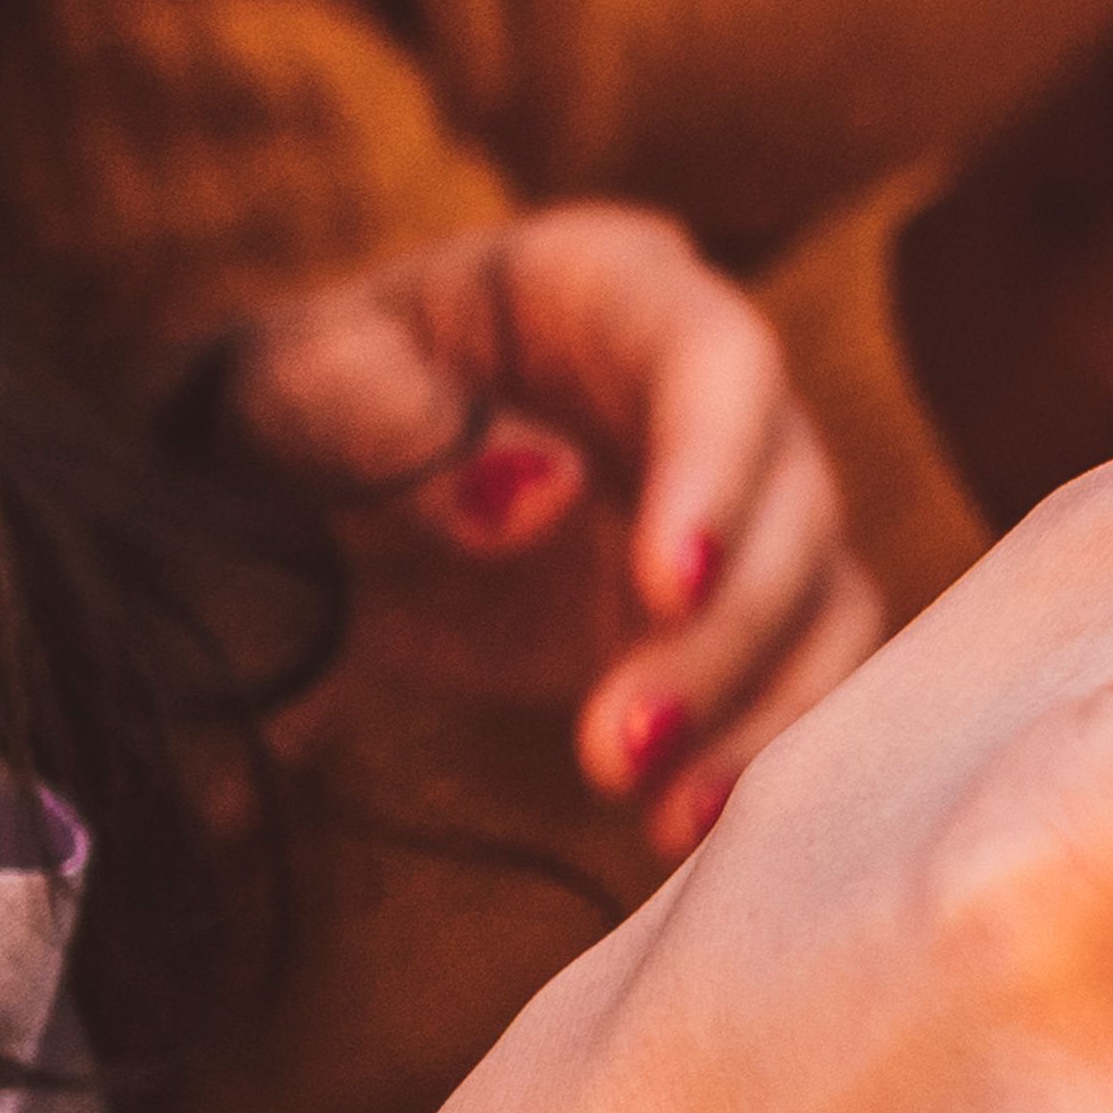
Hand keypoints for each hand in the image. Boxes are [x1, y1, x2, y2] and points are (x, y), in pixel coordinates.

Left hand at [216, 206, 886, 859]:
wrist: (293, 506)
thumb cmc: (293, 415)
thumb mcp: (295, 394)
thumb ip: (392, 426)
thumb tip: (536, 497)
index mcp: (606, 285)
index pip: (714, 357)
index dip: (714, 470)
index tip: (664, 587)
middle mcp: (703, 382)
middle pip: (791, 493)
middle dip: (724, 632)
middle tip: (612, 750)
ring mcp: (735, 497)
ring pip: (819, 594)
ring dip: (760, 709)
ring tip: (659, 817)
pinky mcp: (731, 606)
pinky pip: (800, 672)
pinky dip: (761, 749)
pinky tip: (679, 827)